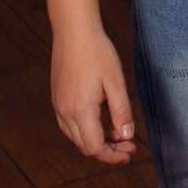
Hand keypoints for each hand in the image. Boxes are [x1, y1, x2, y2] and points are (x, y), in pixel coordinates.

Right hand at [50, 27, 136, 164]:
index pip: (95, 147)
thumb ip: (121, 112)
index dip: (113, 155)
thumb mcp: (116, 82)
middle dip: (108, 150)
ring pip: (76, 137)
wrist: (74, 32)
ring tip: (119, 131)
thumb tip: (127, 136)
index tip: (129, 152)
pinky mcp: (57, 99)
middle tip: (129, 144)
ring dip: (97, 140)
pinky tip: (102, 121)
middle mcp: (65, 112)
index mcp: (81, 110)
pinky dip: (86, 130)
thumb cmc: (98, 54)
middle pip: (85, 146)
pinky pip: (69, 125)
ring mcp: (58, 106)